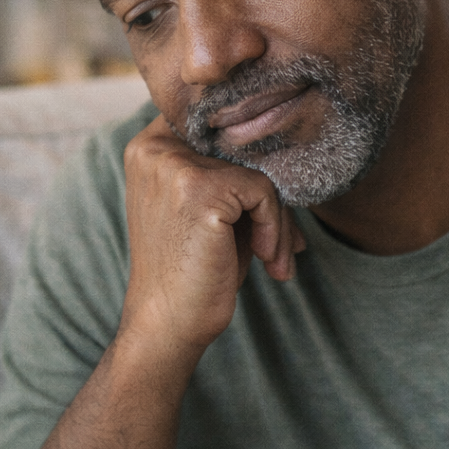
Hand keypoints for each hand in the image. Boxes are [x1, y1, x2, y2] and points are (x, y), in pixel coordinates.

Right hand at [120, 114, 305, 355]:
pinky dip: (275, 227)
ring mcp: (174, 164)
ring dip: (278, 218)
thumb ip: (236, 169)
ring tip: (274, 256)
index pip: (222, 124)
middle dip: (270, 195)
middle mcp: (155, 147)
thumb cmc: (196, 267)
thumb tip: (297, 146)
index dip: (252, 153)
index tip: (264, 196)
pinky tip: (267, 259)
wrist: (168, 324)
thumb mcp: (213, 208)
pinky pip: (264, 192)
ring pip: (259, 170)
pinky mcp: (198, 187)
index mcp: (151, 145)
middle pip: (244, 148)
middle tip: (277, 242)